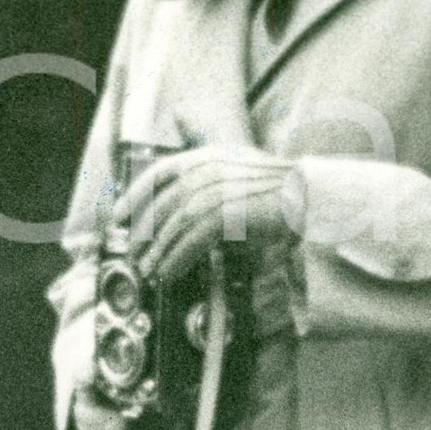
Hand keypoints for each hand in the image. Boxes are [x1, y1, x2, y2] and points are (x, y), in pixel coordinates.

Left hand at [113, 144, 302, 282]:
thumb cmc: (280, 188)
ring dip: (158, 253)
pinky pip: (191, 242)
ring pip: (174, 227)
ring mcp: (216, 190)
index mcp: (207, 155)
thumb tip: (182, 184)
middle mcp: (207, 169)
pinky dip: (177, 260)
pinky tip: (171, 273)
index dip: (134, 195)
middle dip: (144, 233)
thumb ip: (211, 169)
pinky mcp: (226, 214)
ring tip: (151, 272)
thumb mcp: (240, 168)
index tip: (119, 215)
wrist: (311, 196)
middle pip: (161, 203)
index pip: (159, 172)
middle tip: (136, 255)